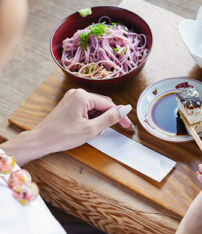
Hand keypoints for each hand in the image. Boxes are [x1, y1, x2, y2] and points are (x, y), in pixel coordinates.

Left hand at [1, 88, 132, 164]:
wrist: (41, 140)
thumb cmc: (62, 135)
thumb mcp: (91, 129)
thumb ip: (110, 118)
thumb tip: (124, 110)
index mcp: (83, 96)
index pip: (109, 104)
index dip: (120, 115)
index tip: (128, 124)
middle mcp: (77, 93)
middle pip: (102, 104)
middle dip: (109, 117)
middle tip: (116, 128)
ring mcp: (72, 98)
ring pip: (95, 107)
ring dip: (99, 119)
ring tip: (94, 131)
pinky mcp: (70, 104)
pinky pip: (87, 108)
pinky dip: (91, 118)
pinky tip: (88, 128)